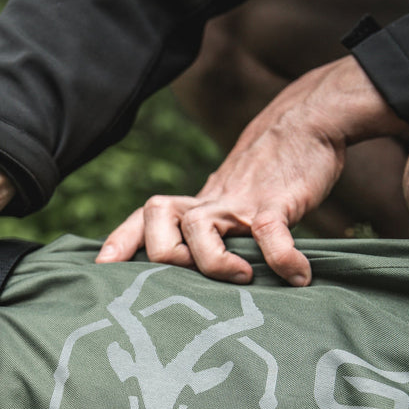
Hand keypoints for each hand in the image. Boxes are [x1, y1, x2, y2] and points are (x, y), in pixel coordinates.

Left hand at [97, 56, 408, 284]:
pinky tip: (298, 277)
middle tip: (193, 283)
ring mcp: (237, 201)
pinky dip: (282, 259)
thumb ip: (208, 234)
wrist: (305, 125)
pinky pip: (269, 233)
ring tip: (244, 280)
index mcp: (193, 205)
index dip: (119, 242)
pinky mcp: (275, 202)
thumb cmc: (264, 178)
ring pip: (199, 228)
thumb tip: (195, 278)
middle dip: (164, 256)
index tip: (103, 268)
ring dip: (214, 262)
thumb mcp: (227, 204)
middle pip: (157, 218)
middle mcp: (207, 202)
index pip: (142, 218)